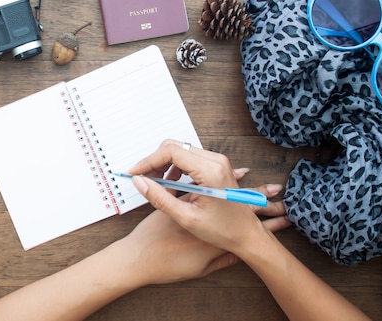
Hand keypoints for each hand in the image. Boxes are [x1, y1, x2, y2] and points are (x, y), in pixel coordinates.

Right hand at [128, 140, 289, 255]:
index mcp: (210, 171)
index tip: (134, 172)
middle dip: (154, 161)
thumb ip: (160, 198)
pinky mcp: (215, 165)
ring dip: (163, 164)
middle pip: (174, 147)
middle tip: (143, 179)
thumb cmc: (222, 230)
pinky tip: (170, 185)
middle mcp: (215, 161)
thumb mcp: (186, 217)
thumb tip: (139, 182)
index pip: (171, 152)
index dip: (148, 161)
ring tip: (156, 184)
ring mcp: (217, 161)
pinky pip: (188, 157)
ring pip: (180, 150)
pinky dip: (174, 167)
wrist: (246, 234)